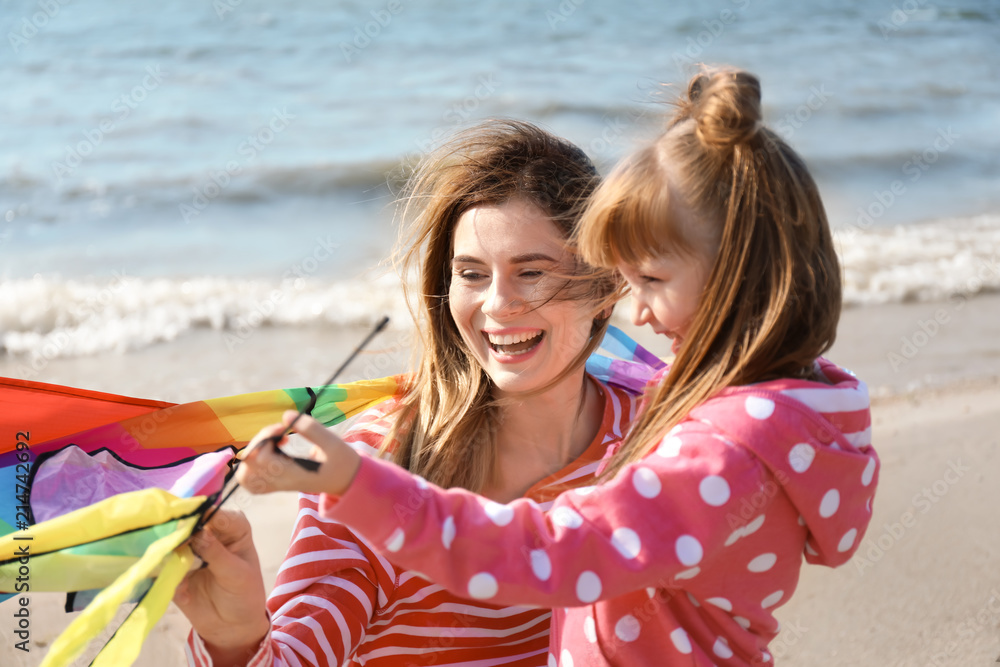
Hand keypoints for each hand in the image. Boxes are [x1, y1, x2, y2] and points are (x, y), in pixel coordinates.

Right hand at [174, 509, 269, 664]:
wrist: (232, 625)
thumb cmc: (244, 593)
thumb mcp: (237, 574)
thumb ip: (217, 553)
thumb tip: (198, 533)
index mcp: (232, 526)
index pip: (213, 513)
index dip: (199, 516)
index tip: (187, 526)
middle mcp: (208, 532)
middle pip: (187, 524)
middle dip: (177, 533)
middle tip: (171, 545)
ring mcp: (188, 549)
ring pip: (171, 543)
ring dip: (167, 553)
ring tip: (171, 567)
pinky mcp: (172, 568)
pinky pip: (162, 566)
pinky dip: (164, 574)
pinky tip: (177, 589)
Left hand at [236, 410, 360, 495]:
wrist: (347, 480)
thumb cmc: (342, 461)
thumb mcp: (333, 443)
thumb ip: (311, 428)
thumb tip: (286, 414)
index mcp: (292, 474)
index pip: (259, 458)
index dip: (266, 437)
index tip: (284, 429)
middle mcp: (280, 482)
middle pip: (248, 465)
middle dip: (258, 442)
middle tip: (279, 434)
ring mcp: (277, 485)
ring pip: (244, 475)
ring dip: (253, 452)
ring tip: (274, 442)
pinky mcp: (276, 483)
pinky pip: (251, 480)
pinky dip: (252, 464)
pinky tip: (270, 450)